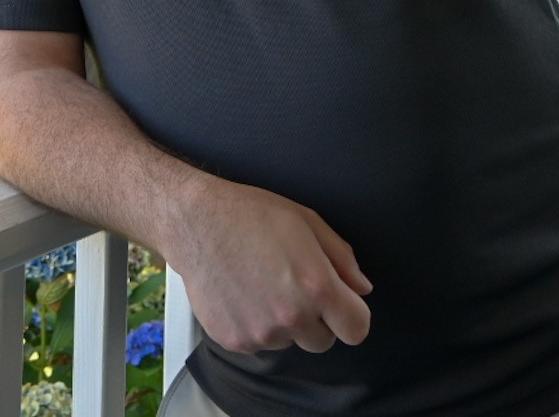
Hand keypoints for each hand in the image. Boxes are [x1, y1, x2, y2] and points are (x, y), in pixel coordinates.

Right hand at [165, 180, 373, 353]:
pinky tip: (244, 293)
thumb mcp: (308, 222)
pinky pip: (259, 343)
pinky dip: (256, 325)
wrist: (197, 223)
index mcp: (316, 287)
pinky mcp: (235, 341)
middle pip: (323, 341)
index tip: (342, 305)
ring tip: (263, 284)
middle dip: (317, 319)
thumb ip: (342, 258)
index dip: (352, 315)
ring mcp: (261, 333)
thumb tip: (362, 287)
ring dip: (284, 322)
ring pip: (289, 341)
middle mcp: (290, 317)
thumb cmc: (251, 215)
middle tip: (295, 287)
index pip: (356, 329)